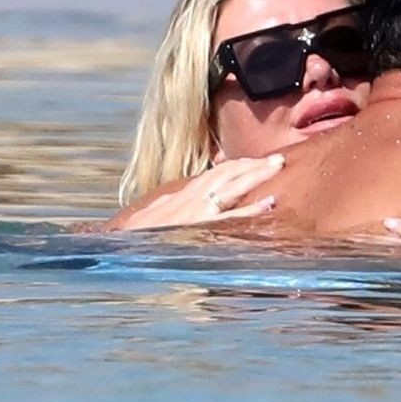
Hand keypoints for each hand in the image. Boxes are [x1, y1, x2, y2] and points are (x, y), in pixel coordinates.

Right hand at [112, 155, 283, 230]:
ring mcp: (199, 209)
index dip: (239, 165)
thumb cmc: (139, 231)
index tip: (257, 162)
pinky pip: (232, 215)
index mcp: (186, 191)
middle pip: (230, 172)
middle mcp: (194, 195)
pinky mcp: (201, 226)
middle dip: (255, 165)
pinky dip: (252, 208)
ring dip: (258, 174)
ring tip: (278, 167)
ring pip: (234, 185)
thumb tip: (193, 204)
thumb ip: (179, 206)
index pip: (218, 172)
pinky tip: (269, 203)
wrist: (122, 242)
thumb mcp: (160, 212)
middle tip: (279, 159)